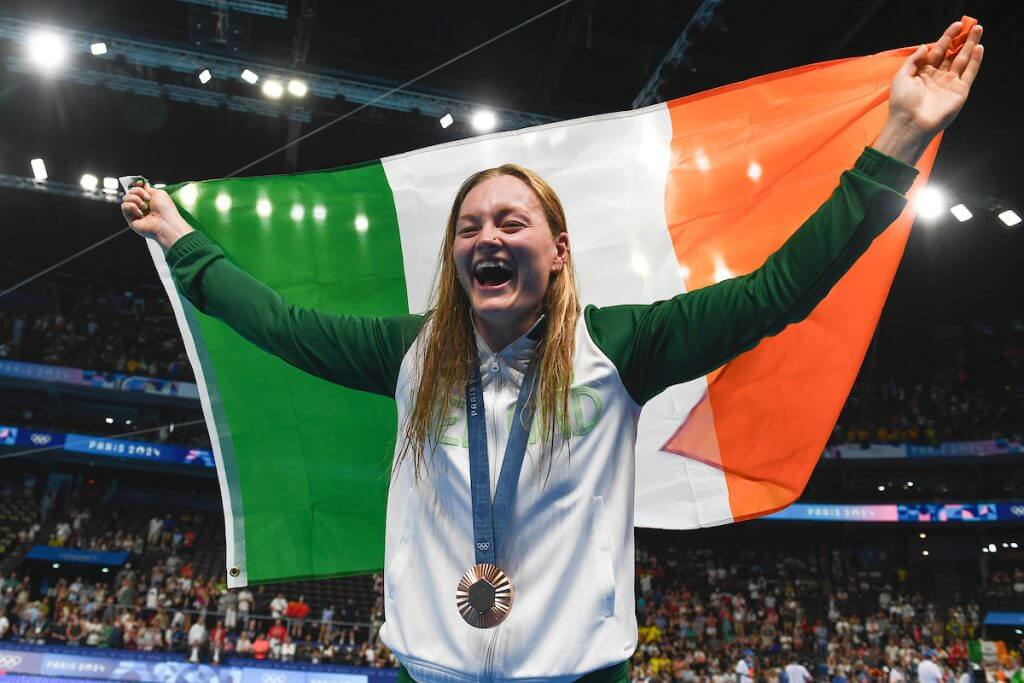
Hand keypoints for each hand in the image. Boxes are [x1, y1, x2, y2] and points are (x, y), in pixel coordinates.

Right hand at [121, 180, 193, 249]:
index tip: (139, 183)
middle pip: (130, 191)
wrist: (165, 223)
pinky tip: (141, 214)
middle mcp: (142, 205)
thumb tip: (141, 184)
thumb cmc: (166, 210)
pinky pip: (124, 206)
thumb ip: (148, 188)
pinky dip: (133, 207)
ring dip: (136, 199)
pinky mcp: (130, 218)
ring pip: (126, 198)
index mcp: (149, 199)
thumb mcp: (159, 193)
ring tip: (145, 207)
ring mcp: (135, 212)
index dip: (136, 185)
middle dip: (138, 192)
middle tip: (147, 199)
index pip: (137, 189)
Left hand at [877, 21, 983, 163]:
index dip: (946, 38)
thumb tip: (925, 45)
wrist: (910, 124)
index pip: (937, 51)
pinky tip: (979, 48)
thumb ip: (914, 60)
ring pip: (963, 60)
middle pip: (952, 54)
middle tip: (971, 26)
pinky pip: (969, 73)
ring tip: (978, 31)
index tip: (956, 26)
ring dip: (971, 45)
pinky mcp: (959, 91)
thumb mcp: (901, 76)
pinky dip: (975, 61)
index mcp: (923, 72)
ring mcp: (949, 84)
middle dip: (962, 40)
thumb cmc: (902, 103)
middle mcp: (937, 77)